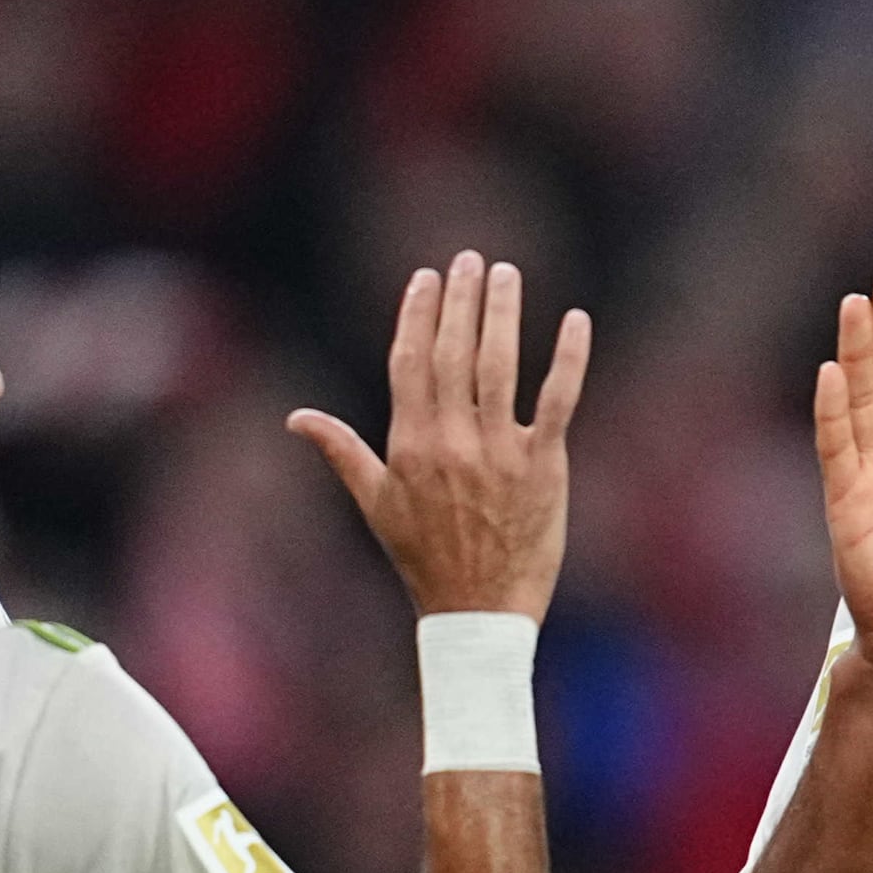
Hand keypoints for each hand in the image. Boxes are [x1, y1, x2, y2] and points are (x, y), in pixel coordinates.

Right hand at [289, 250, 593, 619]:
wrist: (478, 613)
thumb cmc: (425, 559)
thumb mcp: (375, 504)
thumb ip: (341, 451)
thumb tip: (296, 418)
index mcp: (409, 445)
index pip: (411, 361)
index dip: (418, 314)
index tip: (427, 278)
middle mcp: (451, 442)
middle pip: (455, 353)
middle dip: (461, 300)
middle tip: (469, 259)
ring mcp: (499, 452)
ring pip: (500, 365)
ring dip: (503, 313)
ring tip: (506, 273)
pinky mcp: (543, 466)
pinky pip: (558, 399)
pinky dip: (568, 358)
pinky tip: (575, 319)